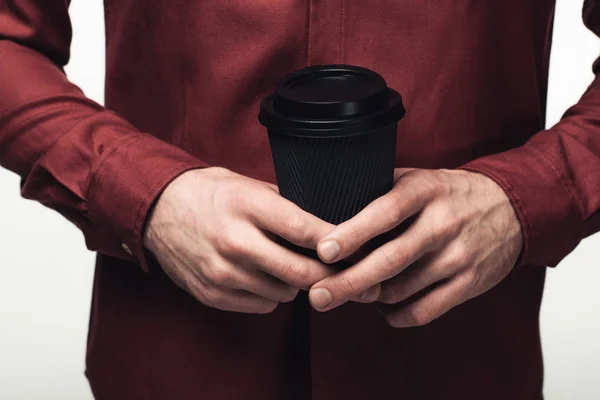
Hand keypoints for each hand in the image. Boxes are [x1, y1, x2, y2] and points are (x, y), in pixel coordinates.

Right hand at [144, 167, 335, 313]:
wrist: (158, 210)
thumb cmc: (211, 194)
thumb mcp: (249, 186)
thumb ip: (286, 207)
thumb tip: (328, 228)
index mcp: (247, 206)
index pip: (305, 230)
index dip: (338, 242)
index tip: (358, 247)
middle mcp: (234, 241)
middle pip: (300, 273)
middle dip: (329, 276)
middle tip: (345, 273)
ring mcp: (221, 272)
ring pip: (284, 293)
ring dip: (297, 285)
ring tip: (296, 268)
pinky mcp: (212, 294)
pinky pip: (262, 305)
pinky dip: (273, 295)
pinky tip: (268, 277)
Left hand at [308, 168, 522, 326]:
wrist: (511, 207)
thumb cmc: (447, 194)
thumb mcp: (417, 179)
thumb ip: (378, 192)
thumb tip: (327, 210)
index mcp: (424, 191)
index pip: (384, 213)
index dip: (352, 233)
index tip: (322, 251)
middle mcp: (442, 224)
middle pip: (390, 260)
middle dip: (349, 282)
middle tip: (317, 296)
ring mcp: (458, 256)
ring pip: (402, 289)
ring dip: (370, 296)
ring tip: (350, 291)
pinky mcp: (469, 283)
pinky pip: (424, 310)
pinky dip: (396, 314)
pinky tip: (382, 306)